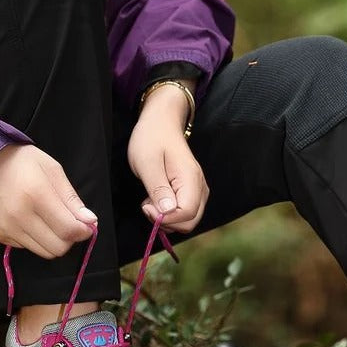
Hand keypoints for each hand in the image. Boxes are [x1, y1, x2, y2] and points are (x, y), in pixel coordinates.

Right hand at [0, 144, 96, 258]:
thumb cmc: (22, 163)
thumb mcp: (53, 170)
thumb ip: (72, 199)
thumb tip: (90, 221)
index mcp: (36, 196)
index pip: (69, 230)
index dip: (84, 232)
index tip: (86, 225)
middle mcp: (19, 216)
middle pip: (58, 247)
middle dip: (70, 239)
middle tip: (68, 223)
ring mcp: (6, 227)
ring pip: (44, 252)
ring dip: (54, 241)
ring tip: (50, 221)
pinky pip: (28, 247)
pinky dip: (36, 239)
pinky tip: (32, 221)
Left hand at [128, 82, 207, 233]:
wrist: (162, 123)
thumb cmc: (152, 139)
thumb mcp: (147, 163)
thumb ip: (158, 189)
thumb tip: (167, 212)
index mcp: (191, 179)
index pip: (187, 213)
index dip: (166, 218)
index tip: (146, 207)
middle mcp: (200, 188)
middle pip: (191, 222)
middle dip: (167, 221)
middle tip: (147, 206)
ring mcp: (198, 191)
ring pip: (188, 220)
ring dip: (168, 218)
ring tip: (151, 201)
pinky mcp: (193, 193)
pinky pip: (186, 213)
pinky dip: (170, 214)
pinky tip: (157, 200)